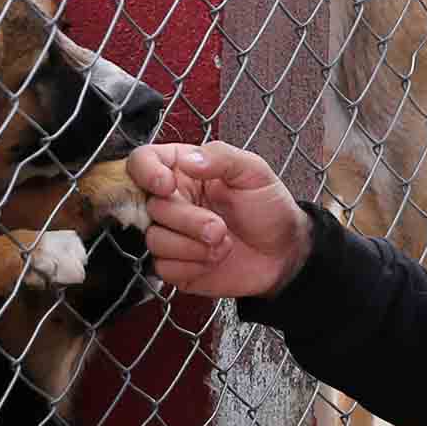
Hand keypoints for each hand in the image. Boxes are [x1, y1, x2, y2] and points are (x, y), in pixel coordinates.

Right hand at [125, 141, 312, 300]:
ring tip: (223, 244)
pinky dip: (192, 266)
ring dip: (192, 246)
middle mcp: (173, 201)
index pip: (142, 161)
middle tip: (219, 228)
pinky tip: (213, 260)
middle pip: (150, 207)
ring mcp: (172, 234)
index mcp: (184, 170)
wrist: (284, 252)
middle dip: (187, 220)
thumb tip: (186, 160)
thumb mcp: (254, 171)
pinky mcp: (176, 265)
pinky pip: (163, 268)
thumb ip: (220, 157)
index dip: (146, 172)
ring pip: (154, 240)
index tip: (167, 185)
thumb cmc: (268, 207)